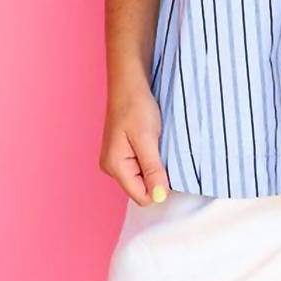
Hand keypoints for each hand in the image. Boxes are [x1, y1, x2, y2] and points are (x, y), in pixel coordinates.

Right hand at [100, 80, 168, 205]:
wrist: (129, 84)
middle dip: (157, 176)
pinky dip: (152, 159)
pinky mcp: (124, 155)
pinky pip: (142, 168)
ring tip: (156, 144)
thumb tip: (159, 197)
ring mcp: (117, 162)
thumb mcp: (147, 139)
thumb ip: (152, 170)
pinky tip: (153, 143)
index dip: (160, 187)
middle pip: (142, 189)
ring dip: (155, 166)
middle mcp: (112, 168)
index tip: (167, 165)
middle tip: (160, 151)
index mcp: (115, 167)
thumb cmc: (135, 106)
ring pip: (144, 179)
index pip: (142, 197)